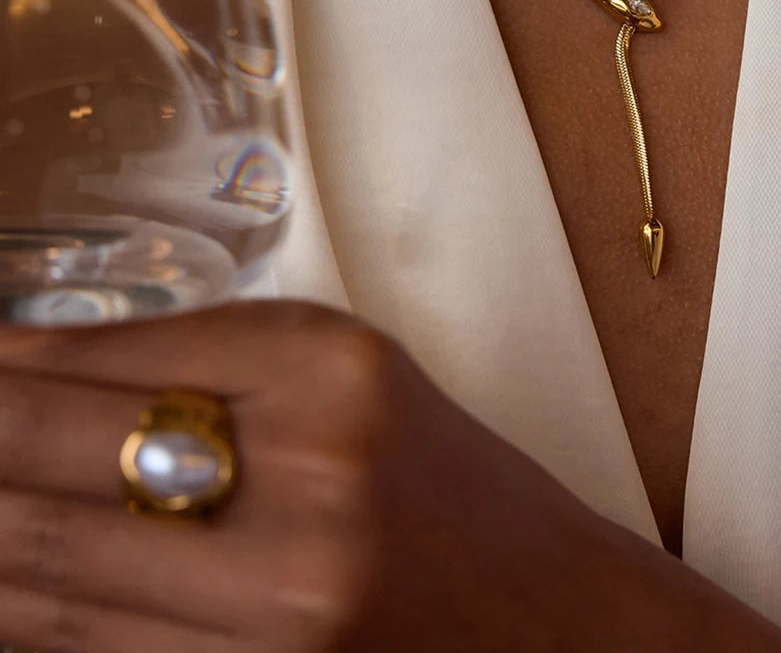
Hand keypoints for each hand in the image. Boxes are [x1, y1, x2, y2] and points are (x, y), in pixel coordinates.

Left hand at [0, 300, 780, 651]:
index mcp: (327, 375)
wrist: (538, 612)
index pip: (94, 369)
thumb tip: (19, 367)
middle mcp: (303, 493)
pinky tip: (18, 574)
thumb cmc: (437, 474)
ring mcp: (274, 614)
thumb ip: (186, 353)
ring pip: (41, 587)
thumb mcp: (337, 368)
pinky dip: (30, 617)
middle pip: (44, 479)